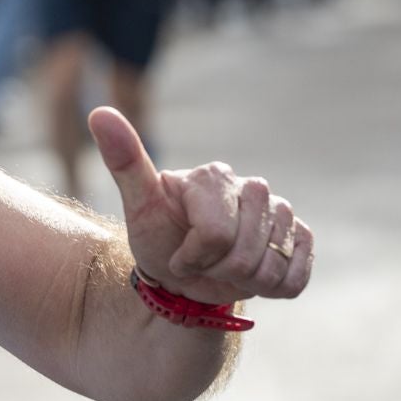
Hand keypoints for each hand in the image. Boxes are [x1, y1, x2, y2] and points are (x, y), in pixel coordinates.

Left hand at [90, 107, 313, 304]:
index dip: (193, 257)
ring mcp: (281, 212)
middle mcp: (253, 187)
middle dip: (218, 270)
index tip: (177, 253)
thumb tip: (99, 112)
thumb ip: (123, 161)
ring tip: (225, 267)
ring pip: (271, 268)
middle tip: (202, 261)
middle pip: (245, 254)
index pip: (214, 235)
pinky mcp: (301, 237)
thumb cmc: (158, 237)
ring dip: (243, 282)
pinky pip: (297, 277)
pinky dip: (272, 288)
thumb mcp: (137, 205)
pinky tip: (253, 274)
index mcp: (214, 176)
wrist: (183, 273)